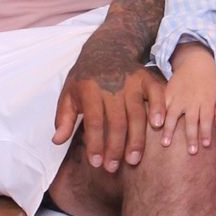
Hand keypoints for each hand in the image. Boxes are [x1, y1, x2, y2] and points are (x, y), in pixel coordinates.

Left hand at [53, 48, 166, 174]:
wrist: (108, 47)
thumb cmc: (86, 77)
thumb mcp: (69, 93)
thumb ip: (64, 118)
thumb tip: (57, 140)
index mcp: (89, 89)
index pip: (93, 121)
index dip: (95, 143)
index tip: (96, 163)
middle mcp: (112, 85)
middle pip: (116, 122)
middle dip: (115, 147)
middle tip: (113, 168)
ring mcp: (131, 81)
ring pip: (136, 114)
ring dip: (136, 139)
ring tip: (133, 160)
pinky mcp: (147, 79)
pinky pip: (156, 95)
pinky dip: (158, 109)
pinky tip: (158, 127)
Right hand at [159, 44, 215, 153]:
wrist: (196, 61)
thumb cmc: (210, 82)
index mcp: (207, 102)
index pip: (207, 120)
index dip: (206, 133)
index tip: (204, 146)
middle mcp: (193, 101)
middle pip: (192, 121)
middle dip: (191, 137)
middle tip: (190, 152)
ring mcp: (179, 97)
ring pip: (173, 115)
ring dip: (169, 130)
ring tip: (165, 143)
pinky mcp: (168, 92)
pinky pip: (162, 106)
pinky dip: (157, 116)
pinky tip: (153, 126)